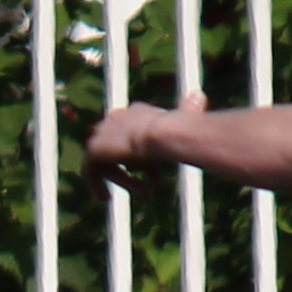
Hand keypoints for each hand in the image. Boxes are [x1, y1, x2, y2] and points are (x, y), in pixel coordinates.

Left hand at [84, 92, 205, 191]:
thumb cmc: (181, 132)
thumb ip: (188, 109)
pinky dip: (96, 184)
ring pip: (109, 162)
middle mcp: (117, 119)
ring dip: (123, 180)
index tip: (157, 174)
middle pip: (119, 148)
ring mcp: (103, 134)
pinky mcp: (94, 149)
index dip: (146, 157)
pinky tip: (104, 197)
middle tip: (149, 188)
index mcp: (137, 111)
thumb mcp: (186, 119)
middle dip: (134, 168)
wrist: (165, 135)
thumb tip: (200, 95)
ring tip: (141, 193)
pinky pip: (91, 170)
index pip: (135, 133)